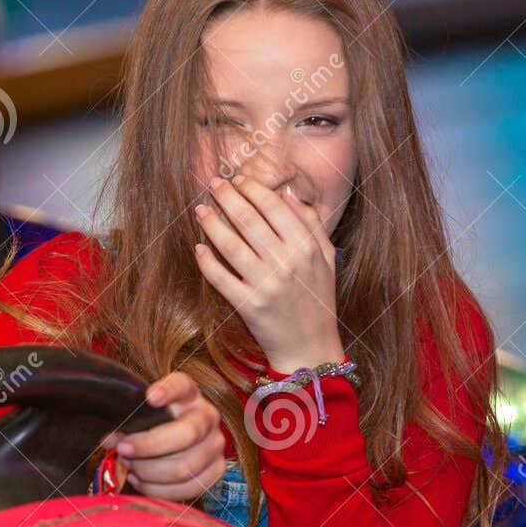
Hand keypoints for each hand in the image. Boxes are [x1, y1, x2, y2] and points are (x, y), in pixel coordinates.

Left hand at [100, 371, 224, 501]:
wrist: (178, 440)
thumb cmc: (154, 424)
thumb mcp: (140, 417)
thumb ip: (125, 424)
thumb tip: (108, 440)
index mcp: (188, 394)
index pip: (182, 386)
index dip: (168, 390)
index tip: (150, 397)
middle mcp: (208, 417)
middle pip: (186, 434)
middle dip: (149, 446)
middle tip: (122, 450)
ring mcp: (215, 445)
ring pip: (184, 467)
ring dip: (150, 471)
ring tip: (130, 466)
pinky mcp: (216, 471)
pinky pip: (187, 488)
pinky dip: (158, 489)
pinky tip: (139, 480)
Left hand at [192, 174, 344, 371]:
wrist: (310, 347)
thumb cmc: (317, 300)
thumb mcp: (326, 260)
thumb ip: (311, 225)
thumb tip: (289, 194)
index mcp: (306, 248)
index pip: (274, 208)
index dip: (253, 189)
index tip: (238, 179)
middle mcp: (287, 263)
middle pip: (249, 220)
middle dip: (227, 197)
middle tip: (214, 184)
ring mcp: (266, 285)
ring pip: (230, 244)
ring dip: (211, 223)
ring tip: (200, 210)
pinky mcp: (248, 305)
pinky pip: (220, 277)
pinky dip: (206, 260)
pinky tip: (198, 247)